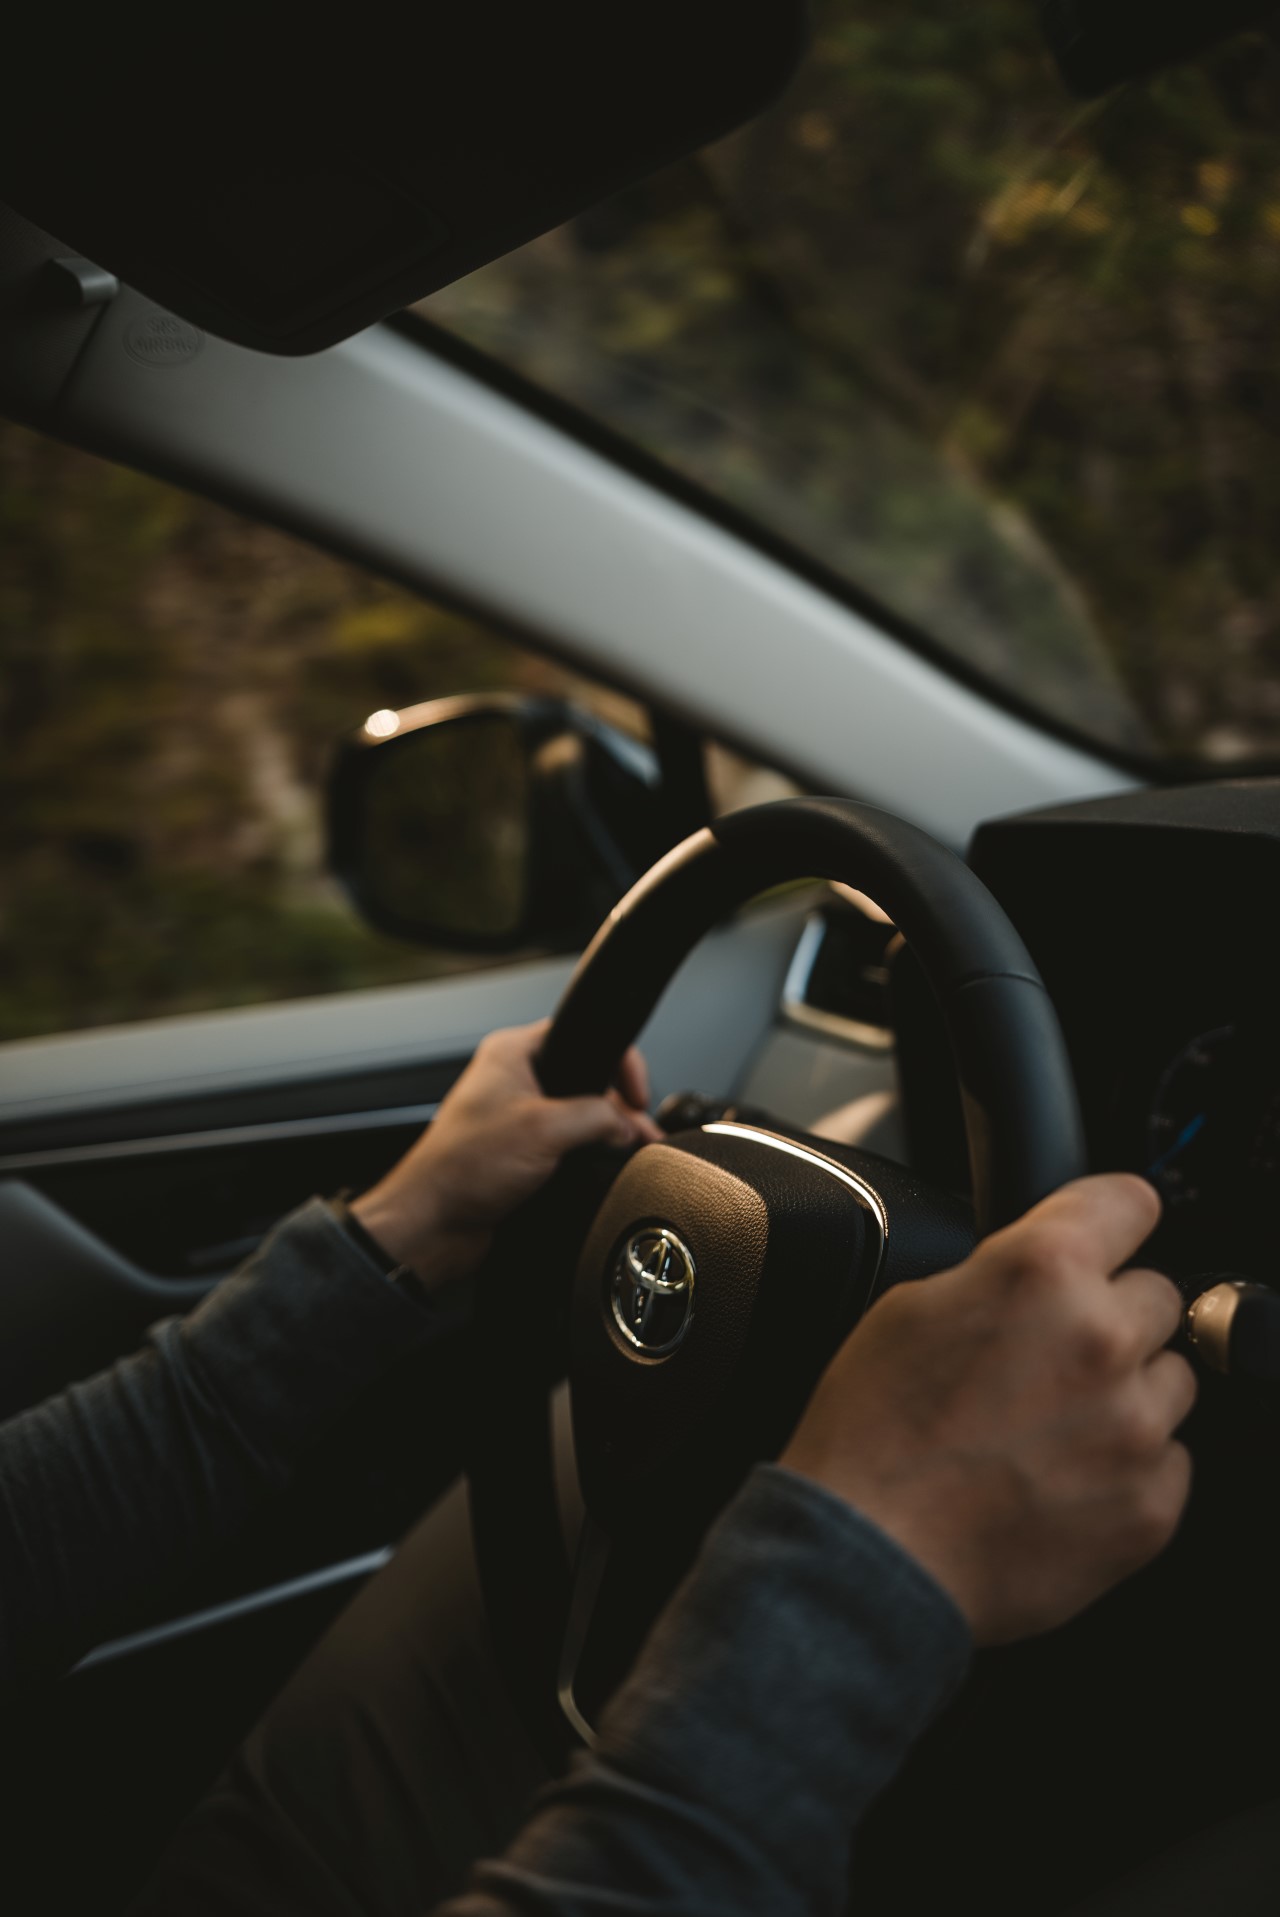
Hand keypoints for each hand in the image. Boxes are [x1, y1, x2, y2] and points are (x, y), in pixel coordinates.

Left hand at [351, 1020, 661, 1290]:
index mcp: (512, 1052)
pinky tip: (604, 1168)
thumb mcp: (544, 1129)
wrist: (433, 1225)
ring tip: (630, 1151)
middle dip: (617, 1105)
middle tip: (637, 1129)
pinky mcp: (523, 1152)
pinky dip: (589, 1154)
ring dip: (606, 1133)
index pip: (582, 1033)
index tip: (636, 1093)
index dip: (618, 1061)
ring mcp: (519, 1117)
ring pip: (580, 1115)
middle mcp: (515, 1079)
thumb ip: (597, 1117)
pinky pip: (567, 1145)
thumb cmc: (460, 1169)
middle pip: (587, 1078)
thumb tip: (626, 1124)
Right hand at [781, 1174, 1194, 1644]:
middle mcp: (1103, 1339)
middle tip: (1051, 1355)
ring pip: (1172, 1381)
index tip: (1110, 1232)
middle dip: (1111, 1314)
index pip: (1130, 1202)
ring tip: (1053, 1425)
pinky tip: (1062, 1477)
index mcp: (1041, 1272)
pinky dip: (1129, 1467)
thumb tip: (1033, 1273)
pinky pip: (1170, 1461)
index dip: (1112, 1217)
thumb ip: (996, 1275)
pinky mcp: (1151, 1504)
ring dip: (1127, 1391)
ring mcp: (1135, 1427)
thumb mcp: (911, 1307)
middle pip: (1159, 1295)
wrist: (872, 1554)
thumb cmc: (874, 1434)